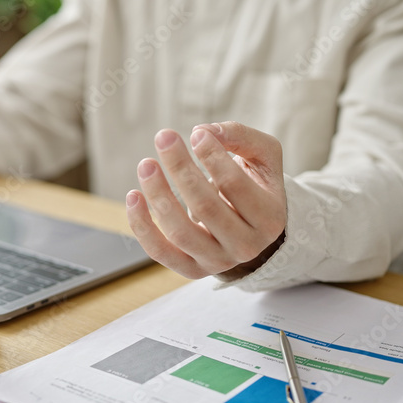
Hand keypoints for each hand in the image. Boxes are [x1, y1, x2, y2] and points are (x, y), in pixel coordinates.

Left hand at [125, 121, 287, 279]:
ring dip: (158, 194)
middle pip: (205, 206)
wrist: (250, 226)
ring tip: (146, 164)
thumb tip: (203, 132)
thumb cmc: (255, 183)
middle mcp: (246, 246)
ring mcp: (217, 261)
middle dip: (181, 168)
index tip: (196, 134)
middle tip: (164, 137)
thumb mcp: (263, 155)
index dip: (212, 156)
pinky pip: (160, 251)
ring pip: (180, 232)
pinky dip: (142, 226)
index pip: (235, 185)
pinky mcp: (191, 269)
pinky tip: (133, 196)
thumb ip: (240, 137)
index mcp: (269, 218)